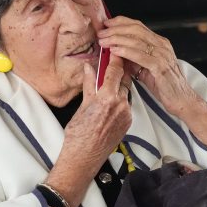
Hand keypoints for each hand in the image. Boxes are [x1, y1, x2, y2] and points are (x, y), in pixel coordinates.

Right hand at [45, 53, 131, 206]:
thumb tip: (90, 68)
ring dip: (119, 83)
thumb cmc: (78, 135)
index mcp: (106, 98)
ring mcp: (125, 114)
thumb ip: (89, 84)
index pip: (115, 71)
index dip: (115, 58)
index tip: (114, 49)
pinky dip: (120, 97)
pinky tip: (112, 97)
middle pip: (123, 79)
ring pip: (125, 91)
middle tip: (114, 59)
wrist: (84, 158)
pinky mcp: (128, 122)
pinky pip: (126, 103)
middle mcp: (120, 105)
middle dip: (119, 69)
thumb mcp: (82, 105)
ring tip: (111, 78)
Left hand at [97, 16, 206, 144]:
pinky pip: (140, 56)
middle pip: (136, 30)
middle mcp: (162, 45)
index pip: (138, 26)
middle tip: (101, 33)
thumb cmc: (165, 86)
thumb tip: (115, 52)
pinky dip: (126, 51)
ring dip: (117, 39)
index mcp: (160, 43)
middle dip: (115, 30)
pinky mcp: (160, 67)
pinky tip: (115, 50)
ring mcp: (162, 55)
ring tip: (103, 42)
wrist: (182, 100)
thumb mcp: (146, 68)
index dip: (120, 22)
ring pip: (136, 41)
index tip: (106, 24)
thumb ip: (133, 59)